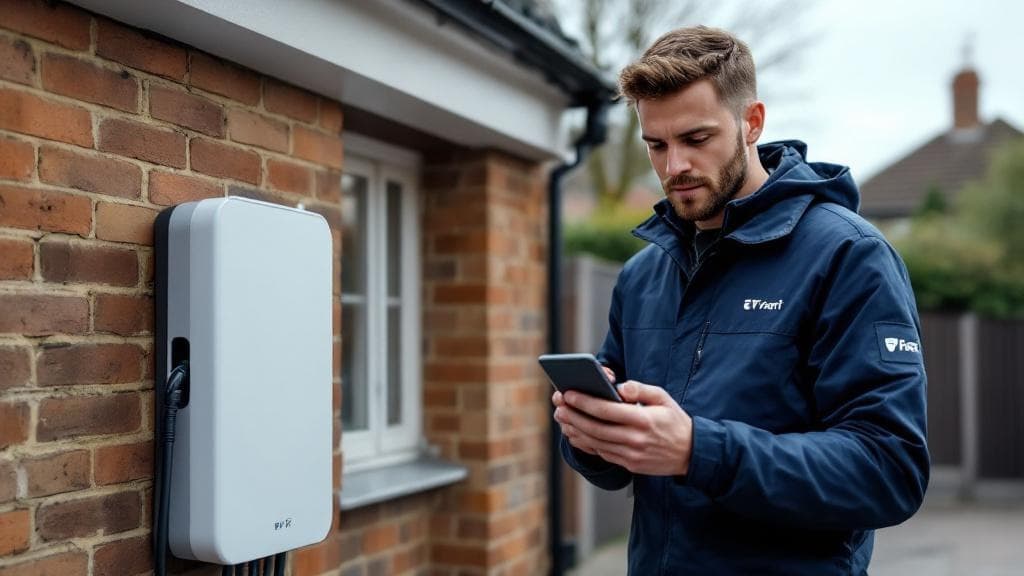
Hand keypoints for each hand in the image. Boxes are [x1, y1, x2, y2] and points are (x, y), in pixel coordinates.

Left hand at [553, 381, 692, 475]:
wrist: (691, 454)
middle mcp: (635, 439)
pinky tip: (575, 434)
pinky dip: (586, 444)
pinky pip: (603, 454)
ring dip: (575, 430)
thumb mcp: (663, 398)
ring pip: (596, 442)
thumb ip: (641, 389)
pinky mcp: (630, 465)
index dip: (584, 402)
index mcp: (643, 420)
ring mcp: (632, 455)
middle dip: (574, 415)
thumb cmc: (675, 421)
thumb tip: (620, 386)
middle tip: (558, 405)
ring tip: (562, 418)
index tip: (568, 393)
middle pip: (596, 427)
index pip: (607, 410)